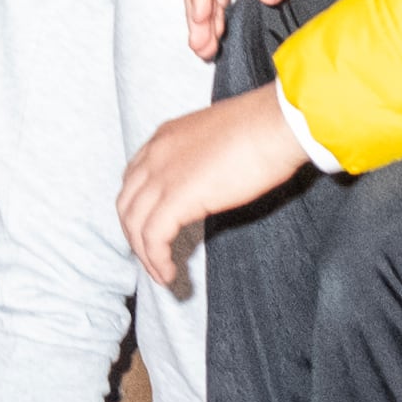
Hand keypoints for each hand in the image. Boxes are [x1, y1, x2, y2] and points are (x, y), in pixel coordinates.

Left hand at [118, 90, 310, 286]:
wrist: (275, 125)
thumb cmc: (261, 130)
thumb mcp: (216, 142)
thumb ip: (200, 161)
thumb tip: (207, 185)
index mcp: (164, 137)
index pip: (134, 179)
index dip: (138, 209)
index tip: (153, 231)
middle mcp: (155, 154)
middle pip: (127, 203)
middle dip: (135, 236)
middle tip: (154, 259)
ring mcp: (162, 174)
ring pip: (134, 224)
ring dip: (145, 255)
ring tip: (162, 275)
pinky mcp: (177, 197)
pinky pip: (152, 237)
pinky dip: (157, 260)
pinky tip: (170, 275)